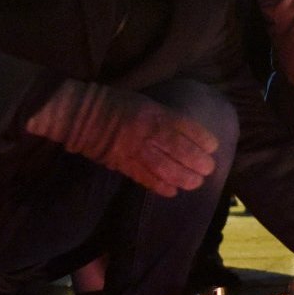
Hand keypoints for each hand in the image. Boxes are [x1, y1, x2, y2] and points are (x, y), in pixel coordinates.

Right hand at [26, 80, 219, 196]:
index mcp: (153, 113)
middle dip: (196, 161)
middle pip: (178, 150)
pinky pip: (143, 178)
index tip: (213, 146)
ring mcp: (133, 149)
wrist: (80, 114)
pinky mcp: (120, 164)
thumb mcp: (145, 102)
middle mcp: (146, 132)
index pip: (184, 126)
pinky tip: (173, 192)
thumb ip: (165, 118)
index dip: (201, 138)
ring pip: (164, 167)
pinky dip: (160, 186)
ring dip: (183, 177)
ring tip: (195, 183)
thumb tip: (187, 134)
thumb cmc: (116, 104)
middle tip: (208, 169)